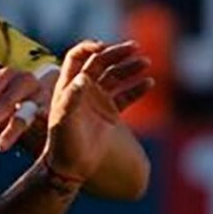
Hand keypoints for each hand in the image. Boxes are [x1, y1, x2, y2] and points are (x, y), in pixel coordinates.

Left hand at [0, 68, 51, 151]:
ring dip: (12, 127)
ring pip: (29, 109)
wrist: (48, 98)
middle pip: (11, 94)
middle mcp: (27, 82)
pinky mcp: (56, 110)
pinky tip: (31, 139)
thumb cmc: (14, 100)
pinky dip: (40, 127)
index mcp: (8, 77)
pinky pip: (48, 118)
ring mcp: (44, 95)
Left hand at [42, 40, 152, 183]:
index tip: (103, 47)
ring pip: (116, 76)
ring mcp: (97, 100)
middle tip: (134, 48)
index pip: (77, 56)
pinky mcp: (110, 113)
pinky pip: (126, 95)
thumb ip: (73, 97)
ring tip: (145, 63)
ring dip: (130, 68)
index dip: (89, 48)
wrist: (71, 166)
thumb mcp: (64, 118)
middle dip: (117, 54)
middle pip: (101, 62)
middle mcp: (83, 89)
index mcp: (68, 85)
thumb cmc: (63, 142)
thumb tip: (84, 77)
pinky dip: (137, 88)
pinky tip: (149, 83)